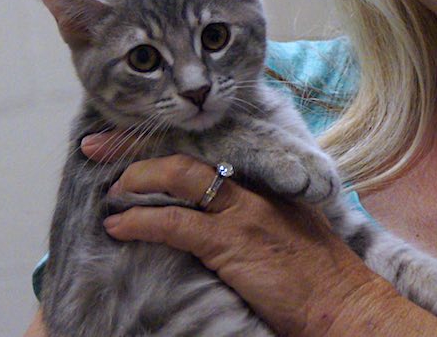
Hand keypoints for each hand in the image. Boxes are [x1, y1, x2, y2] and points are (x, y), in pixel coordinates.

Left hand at [95, 151, 436, 336]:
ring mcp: (244, 209)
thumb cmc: (316, 274)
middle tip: (94, 145)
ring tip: (108, 193)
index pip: (207, 142)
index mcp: (268, 176)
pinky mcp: (232, 240)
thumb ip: (254, 208)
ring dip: (134, 181)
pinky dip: (141, 221)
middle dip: (136, 145)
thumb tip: (211, 206)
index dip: (165, 136)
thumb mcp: (287, 227)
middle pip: (187, 148)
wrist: (342, 302)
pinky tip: (120, 227)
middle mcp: (256, 182)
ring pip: (178, 176)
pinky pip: (175, 223)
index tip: (129, 134)